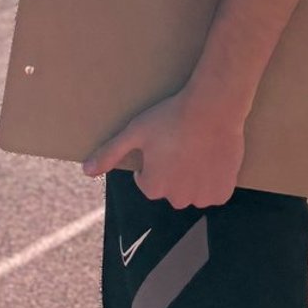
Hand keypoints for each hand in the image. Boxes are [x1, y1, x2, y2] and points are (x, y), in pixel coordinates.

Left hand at [83, 85, 248, 209]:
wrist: (212, 108)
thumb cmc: (171, 117)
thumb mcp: (135, 132)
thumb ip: (110, 154)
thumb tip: (86, 171)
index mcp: (153, 187)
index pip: (147, 181)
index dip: (152, 162)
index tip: (161, 143)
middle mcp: (177, 199)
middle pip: (170, 189)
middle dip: (172, 173)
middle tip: (178, 145)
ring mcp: (202, 198)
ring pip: (192, 192)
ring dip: (192, 178)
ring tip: (196, 149)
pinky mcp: (222, 192)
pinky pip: (213, 192)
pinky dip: (212, 180)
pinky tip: (211, 158)